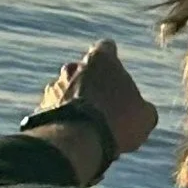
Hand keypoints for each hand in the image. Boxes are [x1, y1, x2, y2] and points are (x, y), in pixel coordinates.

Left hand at [38, 39, 158, 155]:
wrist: (78, 140)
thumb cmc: (117, 120)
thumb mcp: (145, 116)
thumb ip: (141, 105)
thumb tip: (141, 110)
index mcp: (100, 60)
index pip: (106, 48)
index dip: (113, 58)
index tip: (116, 70)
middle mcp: (73, 67)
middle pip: (85, 70)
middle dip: (94, 84)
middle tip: (107, 106)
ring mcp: (55, 85)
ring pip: (69, 88)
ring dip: (77, 100)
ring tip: (91, 124)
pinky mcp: (43, 104)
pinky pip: (57, 107)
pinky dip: (64, 115)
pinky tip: (75, 131)